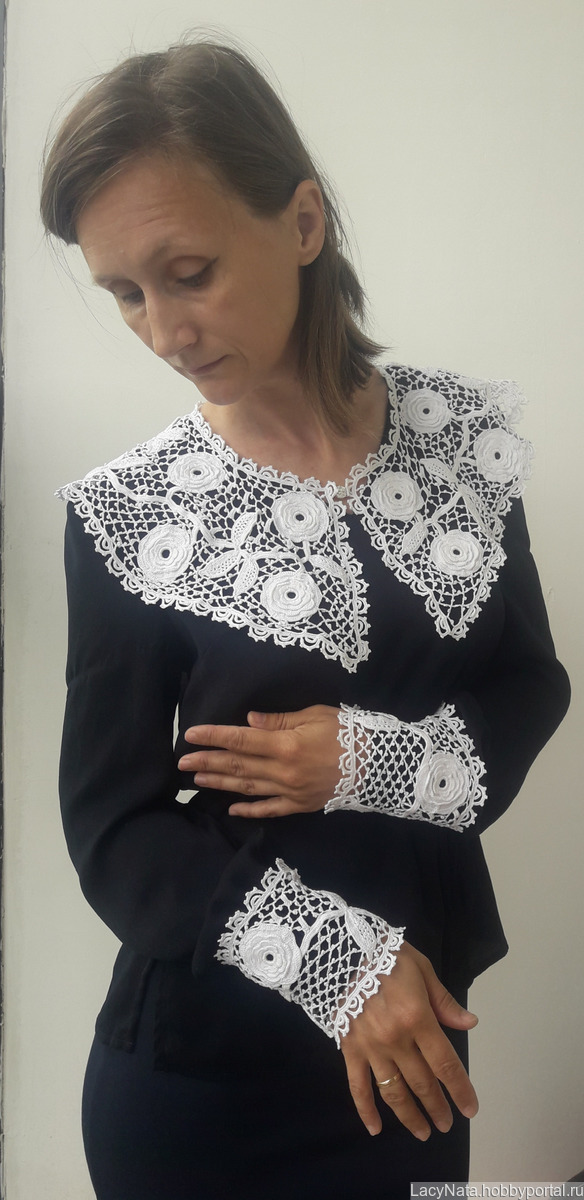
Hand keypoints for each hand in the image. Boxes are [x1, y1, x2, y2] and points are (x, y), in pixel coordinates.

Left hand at [178, 705, 340, 816]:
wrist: (377, 764)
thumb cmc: (347, 732)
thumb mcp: (314, 715)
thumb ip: (278, 721)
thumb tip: (247, 722)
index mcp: (285, 745)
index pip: (240, 740)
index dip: (213, 737)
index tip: (191, 735)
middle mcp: (283, 771)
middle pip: (238, 765)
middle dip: (207, 762)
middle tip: (182, 761)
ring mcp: (290, 791)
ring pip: (247, 788)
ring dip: (220, 783)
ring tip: (197, 779)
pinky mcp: (300, 805)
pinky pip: (270, 809)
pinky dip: (249, 810)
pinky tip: (231, 808)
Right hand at [341, 942, 478, 1139]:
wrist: (339, 951)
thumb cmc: (385, 956)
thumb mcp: (421, 969)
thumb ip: (444, 1001)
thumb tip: (469, 1024)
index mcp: (418, 1018)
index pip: (445, 1063)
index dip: (460, 1089)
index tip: (470, 1109)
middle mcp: (396, 1040)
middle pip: (422, 1083)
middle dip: (437, 1107)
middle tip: (446, 1123)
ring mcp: (371, 1048)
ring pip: (393, 1091)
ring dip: (410, 1116)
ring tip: (423, 1132)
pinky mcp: (350, 1049)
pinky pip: (357, 1086)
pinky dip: (366, 1110)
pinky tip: (375, 1129)